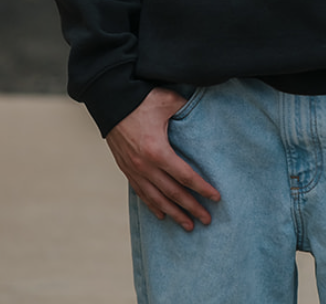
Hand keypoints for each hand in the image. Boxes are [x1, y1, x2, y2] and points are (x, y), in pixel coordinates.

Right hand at [107, 88, 220, 230]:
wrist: (109, 100)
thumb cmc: (140, 98)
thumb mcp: (168, 100)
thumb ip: (187, 108)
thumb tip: (203, 111)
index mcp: (157, 150)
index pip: (185, 176)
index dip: (202, 188)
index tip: (216, 198)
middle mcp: (145, 165)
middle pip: (173, 193)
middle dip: (191, 208)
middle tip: (207, 220)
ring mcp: (134, 169)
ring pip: (157, 198)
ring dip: (174, 213)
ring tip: (188, 225)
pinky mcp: (126, 168)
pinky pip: (141, 193)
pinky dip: (153, 206)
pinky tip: (162, 215)